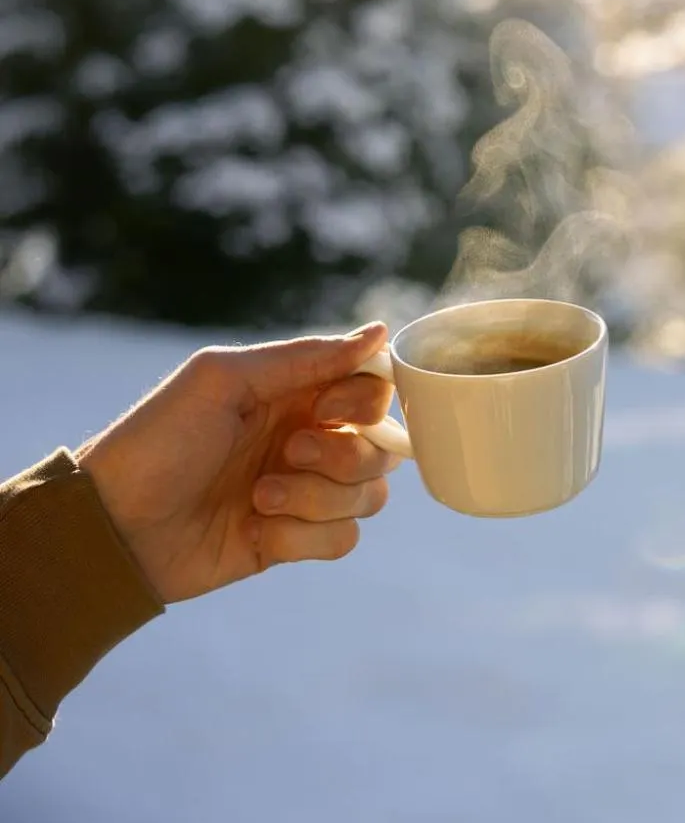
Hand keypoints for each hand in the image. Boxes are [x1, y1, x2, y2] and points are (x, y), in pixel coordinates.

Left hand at [77, 322, 397, 603]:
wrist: (113, 526)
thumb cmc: (160, 439)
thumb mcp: (225, 379)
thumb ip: (307, 357)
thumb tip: (381, 333)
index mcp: (295, 392)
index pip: (373, 388)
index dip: (363, 400)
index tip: (324, 407)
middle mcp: (308, 437)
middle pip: (382, 446)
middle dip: (342, 455)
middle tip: (288, 453)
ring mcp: (303, 491)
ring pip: (369, 495)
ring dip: (318, 498)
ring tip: (261, 496)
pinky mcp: (293, 540)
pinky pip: (343, 540)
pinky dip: (305, 537)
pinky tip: (259, 530)